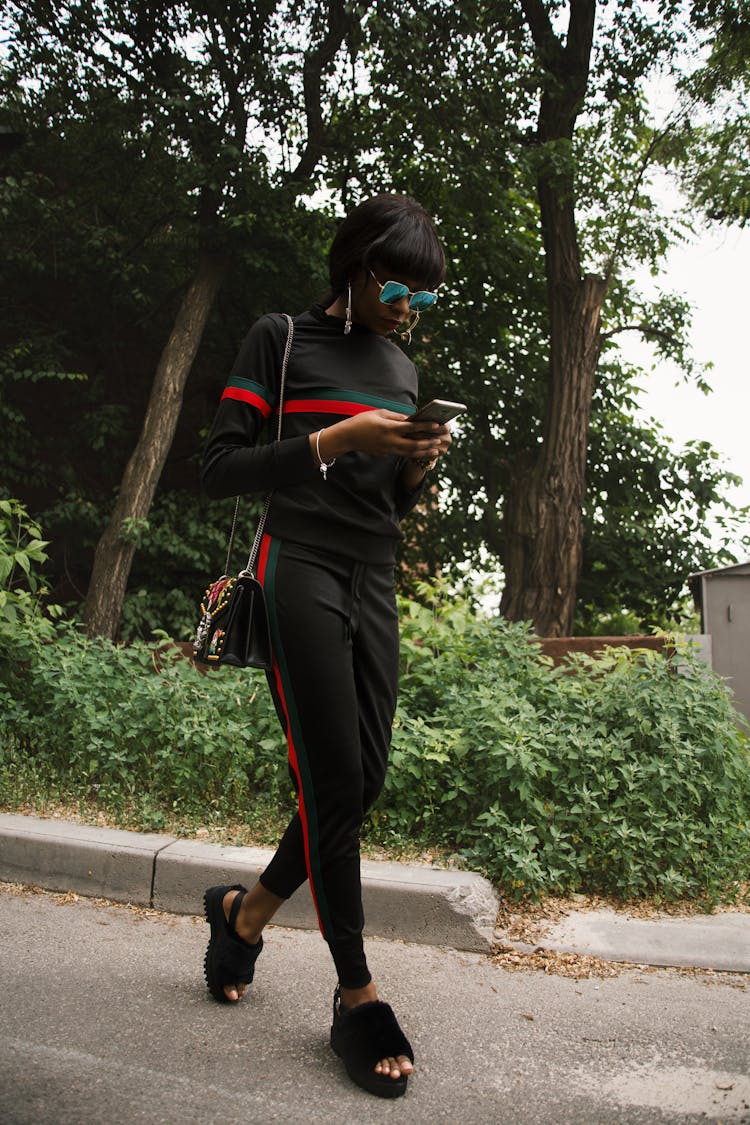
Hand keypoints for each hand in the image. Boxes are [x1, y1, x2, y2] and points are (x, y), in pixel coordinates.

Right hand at [316, 409, 451, 463]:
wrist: (347, 437)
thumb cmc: (362, 421)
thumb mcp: (379, 413)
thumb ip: (396, 416)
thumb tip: (410, 418)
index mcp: (389, 428)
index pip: (412, 427)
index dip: (426, 426)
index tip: (437, 424)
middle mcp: (390, 440)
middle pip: (414, 444)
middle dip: (428, 443)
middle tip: (440, 441)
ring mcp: (388, 449)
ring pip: (410, 453)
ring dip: (424, 451)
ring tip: (436, 451)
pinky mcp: (385, 454)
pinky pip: (402, 454)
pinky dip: (414, 454)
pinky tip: (422, 452)